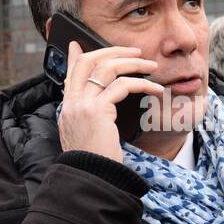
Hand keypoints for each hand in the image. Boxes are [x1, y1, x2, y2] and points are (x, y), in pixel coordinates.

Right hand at [57, 41, 162, 162]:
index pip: (69, 74)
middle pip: (87, 62)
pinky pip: (122, 86)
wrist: (91, 179)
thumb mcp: (87, 137)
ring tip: (152, 67)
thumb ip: (90, 118)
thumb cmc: (96, 163)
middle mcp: (71, 103)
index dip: (73, 57)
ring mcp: (81, 105)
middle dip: (112, 51)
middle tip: (134, 52)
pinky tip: (155, 90)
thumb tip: (103, 107)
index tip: (77, 44)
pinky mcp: (97, 110)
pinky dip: (142, 84)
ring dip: (133, 64)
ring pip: (106, 68)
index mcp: (67, 108)